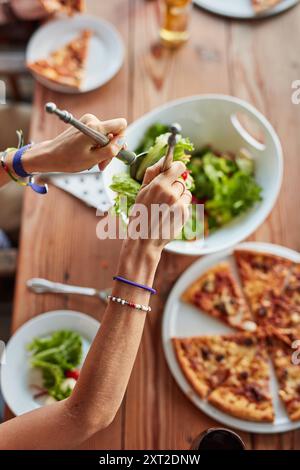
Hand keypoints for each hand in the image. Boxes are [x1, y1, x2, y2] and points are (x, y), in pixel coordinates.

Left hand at [8, 114, 126, 173]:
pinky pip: (98, 135)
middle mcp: (92, 120)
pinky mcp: (84, 125)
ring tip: (94, 162)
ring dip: (103, 151)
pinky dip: (96, 147)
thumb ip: (111, 150)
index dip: (122, 138)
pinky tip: (89, 156)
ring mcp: (87, 121)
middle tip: (103, 164)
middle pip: (113, 133)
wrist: (50, 156)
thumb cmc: (69, 159)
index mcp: (95, 127)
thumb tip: (123, 141)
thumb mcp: (94, 159)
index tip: (116, 151)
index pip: (121, 124)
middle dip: (111, 149)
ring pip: (106, 136)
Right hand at [127, 158, 191, 251]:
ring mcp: (179, 204)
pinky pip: (187, 203)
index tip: (175, 171)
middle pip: (181, 181)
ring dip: (179, 196)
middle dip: (175, 186)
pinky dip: (181, 207)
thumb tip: (162, 160)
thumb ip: (152, 173)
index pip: (178, 167)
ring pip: (186, 192)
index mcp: (159, 185)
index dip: (178, 168)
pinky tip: (170, 214)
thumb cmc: (141, 214)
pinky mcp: (185, 214)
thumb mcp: (142, 191)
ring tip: (167, 206)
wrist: (144, 239)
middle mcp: (171, 194)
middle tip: (164, 197)